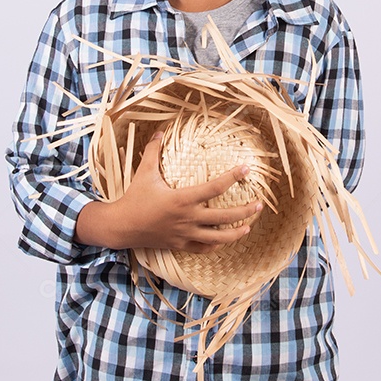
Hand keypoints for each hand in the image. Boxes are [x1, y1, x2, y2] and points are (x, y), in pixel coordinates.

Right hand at [76, 131, 262, 252]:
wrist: (121, 226)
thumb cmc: (134, 197)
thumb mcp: (144, 172)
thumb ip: (153, 151)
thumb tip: (159, 132)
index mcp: (182, 199)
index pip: (215, 188)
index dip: (233, 177)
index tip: (246, 169)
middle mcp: (188, 218)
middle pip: (224, 217)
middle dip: (245, 211)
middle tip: (259, 204)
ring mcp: (185, 234)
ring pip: (218, 238)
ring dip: (236, 232)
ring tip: (249, 226)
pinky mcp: (180, 245)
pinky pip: (203, 249)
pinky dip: (216, 245)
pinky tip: (224, 240)